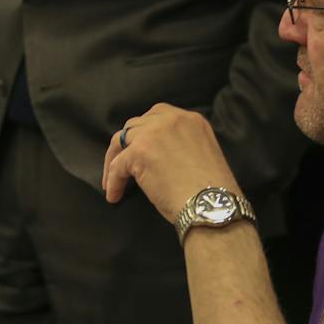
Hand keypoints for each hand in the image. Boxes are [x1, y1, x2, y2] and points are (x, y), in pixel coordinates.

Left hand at [101, 103, 240, 222]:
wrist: (211, 206)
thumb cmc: (211, 192)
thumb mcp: (201, 154)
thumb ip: (181, 145)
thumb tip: (158, 155)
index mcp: (191, 120)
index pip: (158, 117)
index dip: (146, 134)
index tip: (140, 149)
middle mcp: (171, 119)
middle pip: (136, 125)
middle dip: (128, 144)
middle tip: (123, 163)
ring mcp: (153, 133)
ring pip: (121, 140)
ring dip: (114, 160)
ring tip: (112, 181)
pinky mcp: (138, 152)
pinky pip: (117, 165)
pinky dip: (113, 180)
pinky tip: (114, 195)